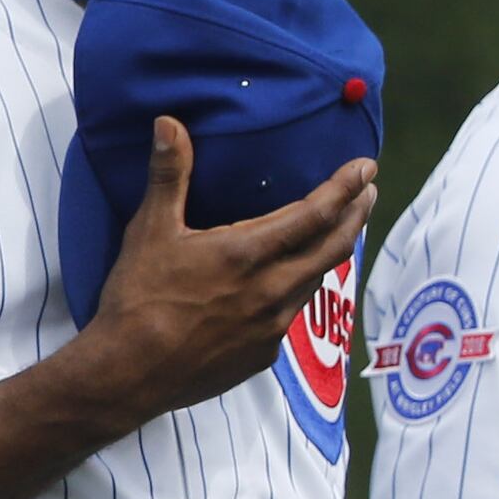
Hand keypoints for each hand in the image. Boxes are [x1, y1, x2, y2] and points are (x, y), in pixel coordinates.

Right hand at [67, 118, 374, 428]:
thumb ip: (168, 176)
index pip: (316, 213)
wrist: (129, 373)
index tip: (366, 168)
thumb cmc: (138, 299)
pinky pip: (291, 315)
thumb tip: (169, 124)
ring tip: (334, 234)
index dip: (345, 188)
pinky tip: (284, 288)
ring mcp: (273, 325)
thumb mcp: (149, 232)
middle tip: (369, 193)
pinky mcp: (263, 354)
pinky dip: (297, 290)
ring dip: (330, 252)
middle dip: (357, 214)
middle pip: (334, 246)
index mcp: (249, 253)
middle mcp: (273, 289)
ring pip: (316, 280)